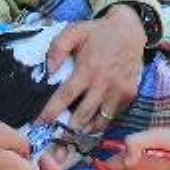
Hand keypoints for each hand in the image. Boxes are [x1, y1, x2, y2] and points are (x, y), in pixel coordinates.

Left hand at [36, 7, 144, 130]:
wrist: (129, 30)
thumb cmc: (97, 32)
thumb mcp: (74, 31)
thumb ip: (57, 48)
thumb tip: (48, 70)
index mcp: (87, 69)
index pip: (65, 96)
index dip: (51, 112)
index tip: (39, 123)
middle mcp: (103, 83)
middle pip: (82, 115)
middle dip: (68, 130)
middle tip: (57, 139)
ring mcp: (118, 91)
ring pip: (100, 121)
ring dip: (86, 130)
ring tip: (74, 136)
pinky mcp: (129, 95)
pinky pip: (113, 115)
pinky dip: (102, 121)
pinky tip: (92, 122)